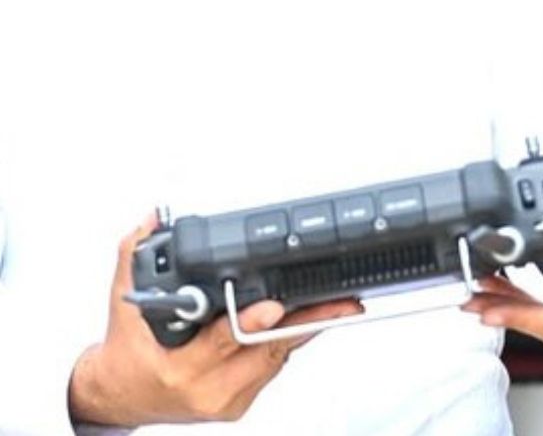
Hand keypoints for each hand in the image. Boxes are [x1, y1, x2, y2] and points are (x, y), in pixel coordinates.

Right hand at [66, 214, 363, 425]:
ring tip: (337, 305)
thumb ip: (136, 258)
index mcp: (179, 368)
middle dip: (304, 322)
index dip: (250, 322)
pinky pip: (273, 367)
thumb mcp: (126, 303)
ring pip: (277, 358)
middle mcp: (207, 388)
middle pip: (266, 350)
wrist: (121, 396)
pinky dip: (287, 342)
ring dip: (304, 330)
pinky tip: (307, 322)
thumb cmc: (127, 354)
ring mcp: (227, 399)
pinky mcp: (239, 404)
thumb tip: (151, 220)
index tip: (274, 305)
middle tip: (340, 301)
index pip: (222, 341)